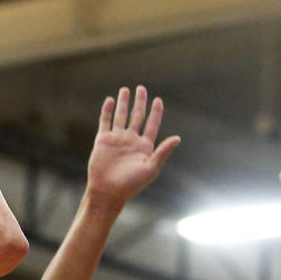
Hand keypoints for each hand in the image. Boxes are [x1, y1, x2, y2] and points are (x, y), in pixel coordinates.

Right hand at [86, 86, 179, 205]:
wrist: (107, 191)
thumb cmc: (131, 184)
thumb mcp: (150, 168)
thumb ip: (163, 152)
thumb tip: (177, 138)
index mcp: (144, 146)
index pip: (152, 124)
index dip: (155, 112)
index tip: (157, 100)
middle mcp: (131, 140)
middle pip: (137, 116)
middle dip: (139, 102)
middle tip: (141, 88)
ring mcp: (117, 139)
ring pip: (121, 116)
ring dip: (124, 103)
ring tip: (125, 89)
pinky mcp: (103, 140)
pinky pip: (105, 122)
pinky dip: (107, 111)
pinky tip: (110, 100)